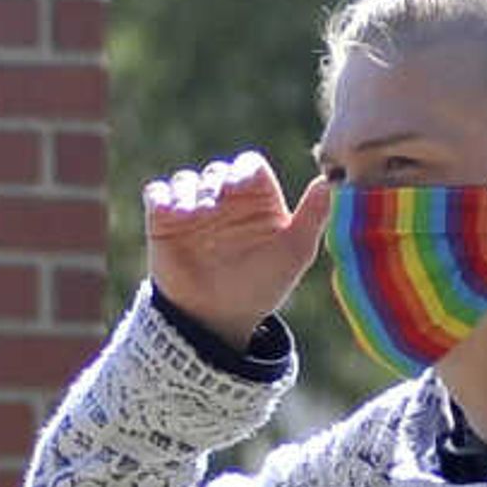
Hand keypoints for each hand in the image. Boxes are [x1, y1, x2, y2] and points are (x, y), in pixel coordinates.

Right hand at [142, 150, 334, 355]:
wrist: (215, 319)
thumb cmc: (260, 288)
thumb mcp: (294, 253)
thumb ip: (313, 216)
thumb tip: (330, 180)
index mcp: (257, 201)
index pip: (249, 167)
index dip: (243, 171)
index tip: (238, 189)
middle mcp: (225, 202)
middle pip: (217, 171)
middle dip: (214, 184)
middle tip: (211, 208)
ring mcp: (193, 210)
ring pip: (187, 179)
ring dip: (188, 191)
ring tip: (190, 216)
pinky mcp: (162, 221)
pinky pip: (157, 194)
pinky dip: (161, 196)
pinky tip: (171, 214)